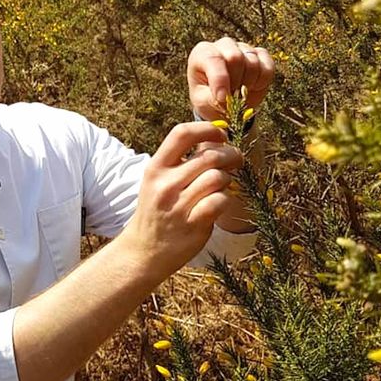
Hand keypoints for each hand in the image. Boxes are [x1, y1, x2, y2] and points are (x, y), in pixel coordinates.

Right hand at [119, 122, 242, 272]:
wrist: (144, 251)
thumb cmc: (157, 211)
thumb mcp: (157, 182)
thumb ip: (180, 162)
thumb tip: (214, 139)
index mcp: (155, 168)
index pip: (182, 133)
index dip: (207, 129)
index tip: (220, 135)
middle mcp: (165, 184)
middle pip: (209, 155)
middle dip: (231, 154)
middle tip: (236, 160)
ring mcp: (178, 205)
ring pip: (218, 177)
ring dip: (227, 179)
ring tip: (222, 185)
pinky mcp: (193, 223)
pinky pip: (221, 200)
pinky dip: (225, 199)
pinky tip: (218, 204)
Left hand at [187, 36, 274, 120]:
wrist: (223, 101)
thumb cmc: (207, 98)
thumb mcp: (202, 102)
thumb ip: (211, 98)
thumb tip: (227, 97)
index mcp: (202, 53)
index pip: (213, 59)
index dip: (220, 79)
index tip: (222, 98)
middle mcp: (223, 46)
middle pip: (235, 57)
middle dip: (234, 82)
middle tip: (230, 95)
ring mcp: (243, 48)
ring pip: (253, 63)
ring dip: (247, 84)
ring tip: (238, 92)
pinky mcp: (261, 54)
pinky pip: (268, 68)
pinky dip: (262, 82)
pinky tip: (252, 87)